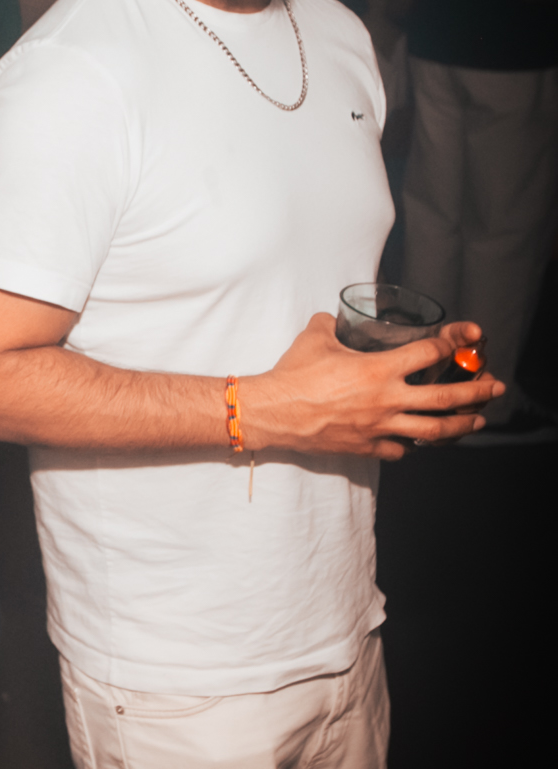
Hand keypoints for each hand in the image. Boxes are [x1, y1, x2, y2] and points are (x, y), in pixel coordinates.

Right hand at [248, 313, 503, 459]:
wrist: (274, 412)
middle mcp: (387, 399)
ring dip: (461, 424)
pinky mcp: (368, 447)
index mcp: (379, 369)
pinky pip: (401, 449)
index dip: (446, 347)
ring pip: (433, 430)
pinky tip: (419, 441)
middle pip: (446, 397)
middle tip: (494, 387)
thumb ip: (333, 324)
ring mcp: (380, 427)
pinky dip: (414, 445)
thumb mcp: (314, 337)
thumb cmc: (293, 374)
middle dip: (476, 391)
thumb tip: (336, 319)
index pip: (428, 354)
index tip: (453, 345)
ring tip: (476, 420)